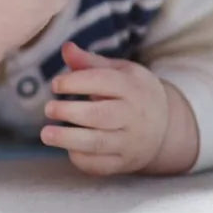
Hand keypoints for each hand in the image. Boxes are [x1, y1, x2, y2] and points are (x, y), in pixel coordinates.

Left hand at [40, 42, 169, 175]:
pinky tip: (68, 148)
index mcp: (132, 88)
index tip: (55, 84)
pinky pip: (100, 165)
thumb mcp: (119, 71)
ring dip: (68, 139)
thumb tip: (66, 48)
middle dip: (70, 112)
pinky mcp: (124, 162)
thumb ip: (90, 62)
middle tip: (48, 108)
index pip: (103, 82)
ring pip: (97, 143)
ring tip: (46, 134)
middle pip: (99, 115)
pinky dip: (81, 159)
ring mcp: (130, 142)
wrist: (166, 125)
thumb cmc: (132, 92)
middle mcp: (133, 116)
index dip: (76, 82)